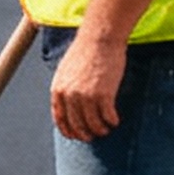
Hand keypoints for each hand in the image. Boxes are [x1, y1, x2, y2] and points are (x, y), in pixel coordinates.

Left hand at [51, 23, 127, 140]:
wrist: (99, 38)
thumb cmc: (85, 51)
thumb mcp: (66, 70)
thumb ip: (66, 87)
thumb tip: (68, 103)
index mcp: (58, 89)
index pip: (60, 118)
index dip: (68, 131)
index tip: (76, 136)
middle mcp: (69, 95)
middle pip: (76, 124)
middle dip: (85, 134)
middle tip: (93, 136)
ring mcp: (86, 96)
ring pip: (93, 124)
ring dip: (100, 129)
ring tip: (106, 129)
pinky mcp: (103, 94)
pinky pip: (107, 116)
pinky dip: (112, 121)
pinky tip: (115, 121)